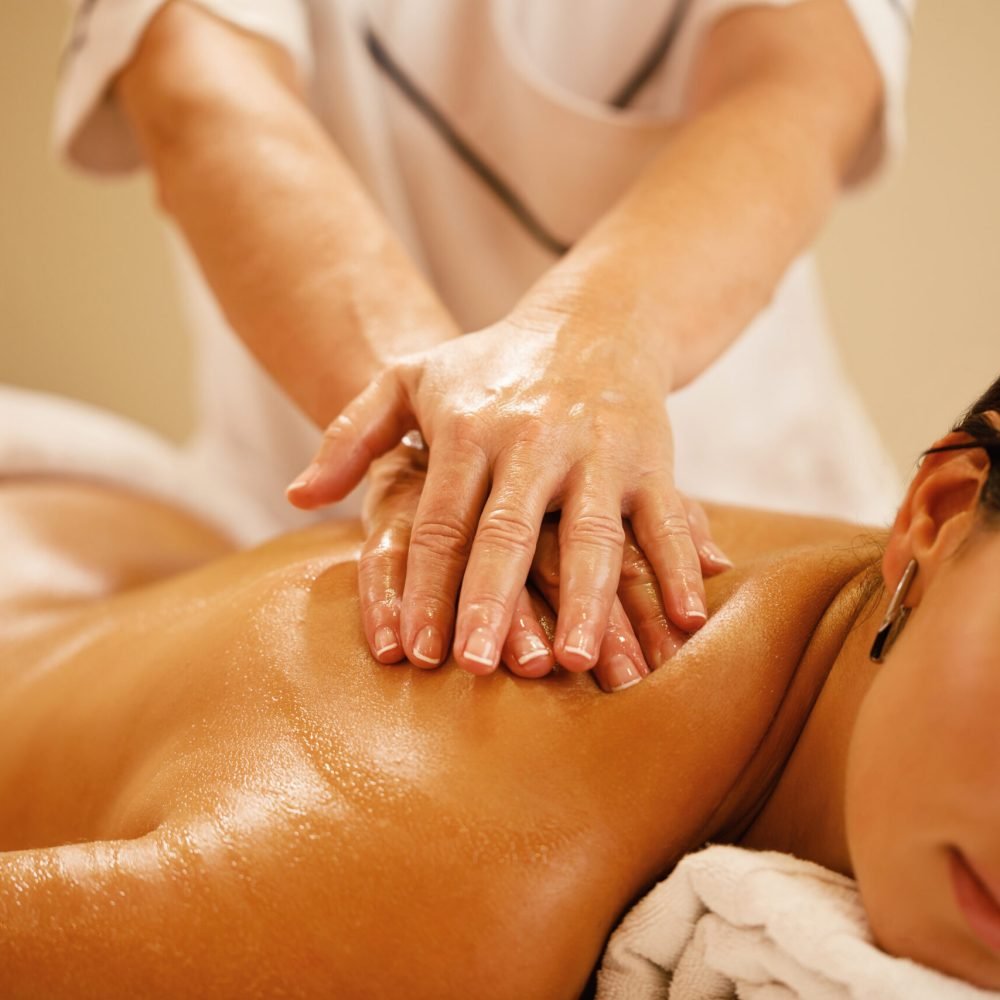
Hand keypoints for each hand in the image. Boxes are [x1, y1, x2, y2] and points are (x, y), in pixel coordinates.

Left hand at [289, 316, 731, 676]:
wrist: (593, 320)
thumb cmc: (491, 365)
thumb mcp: (410, 379)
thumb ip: (350, 434)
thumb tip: (295, 497)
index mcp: (471, 428)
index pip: (441, 521)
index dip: (425, 587)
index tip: (413, 651)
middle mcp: (535, 439)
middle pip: (508, 531)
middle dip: (491, 601)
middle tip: (475, 668)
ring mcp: (598, 450)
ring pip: (592, 534)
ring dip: (589, 600)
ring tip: (580, 664)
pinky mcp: (653, 458)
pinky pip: (666, 519)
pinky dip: (678, 568)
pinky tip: (683, 622)